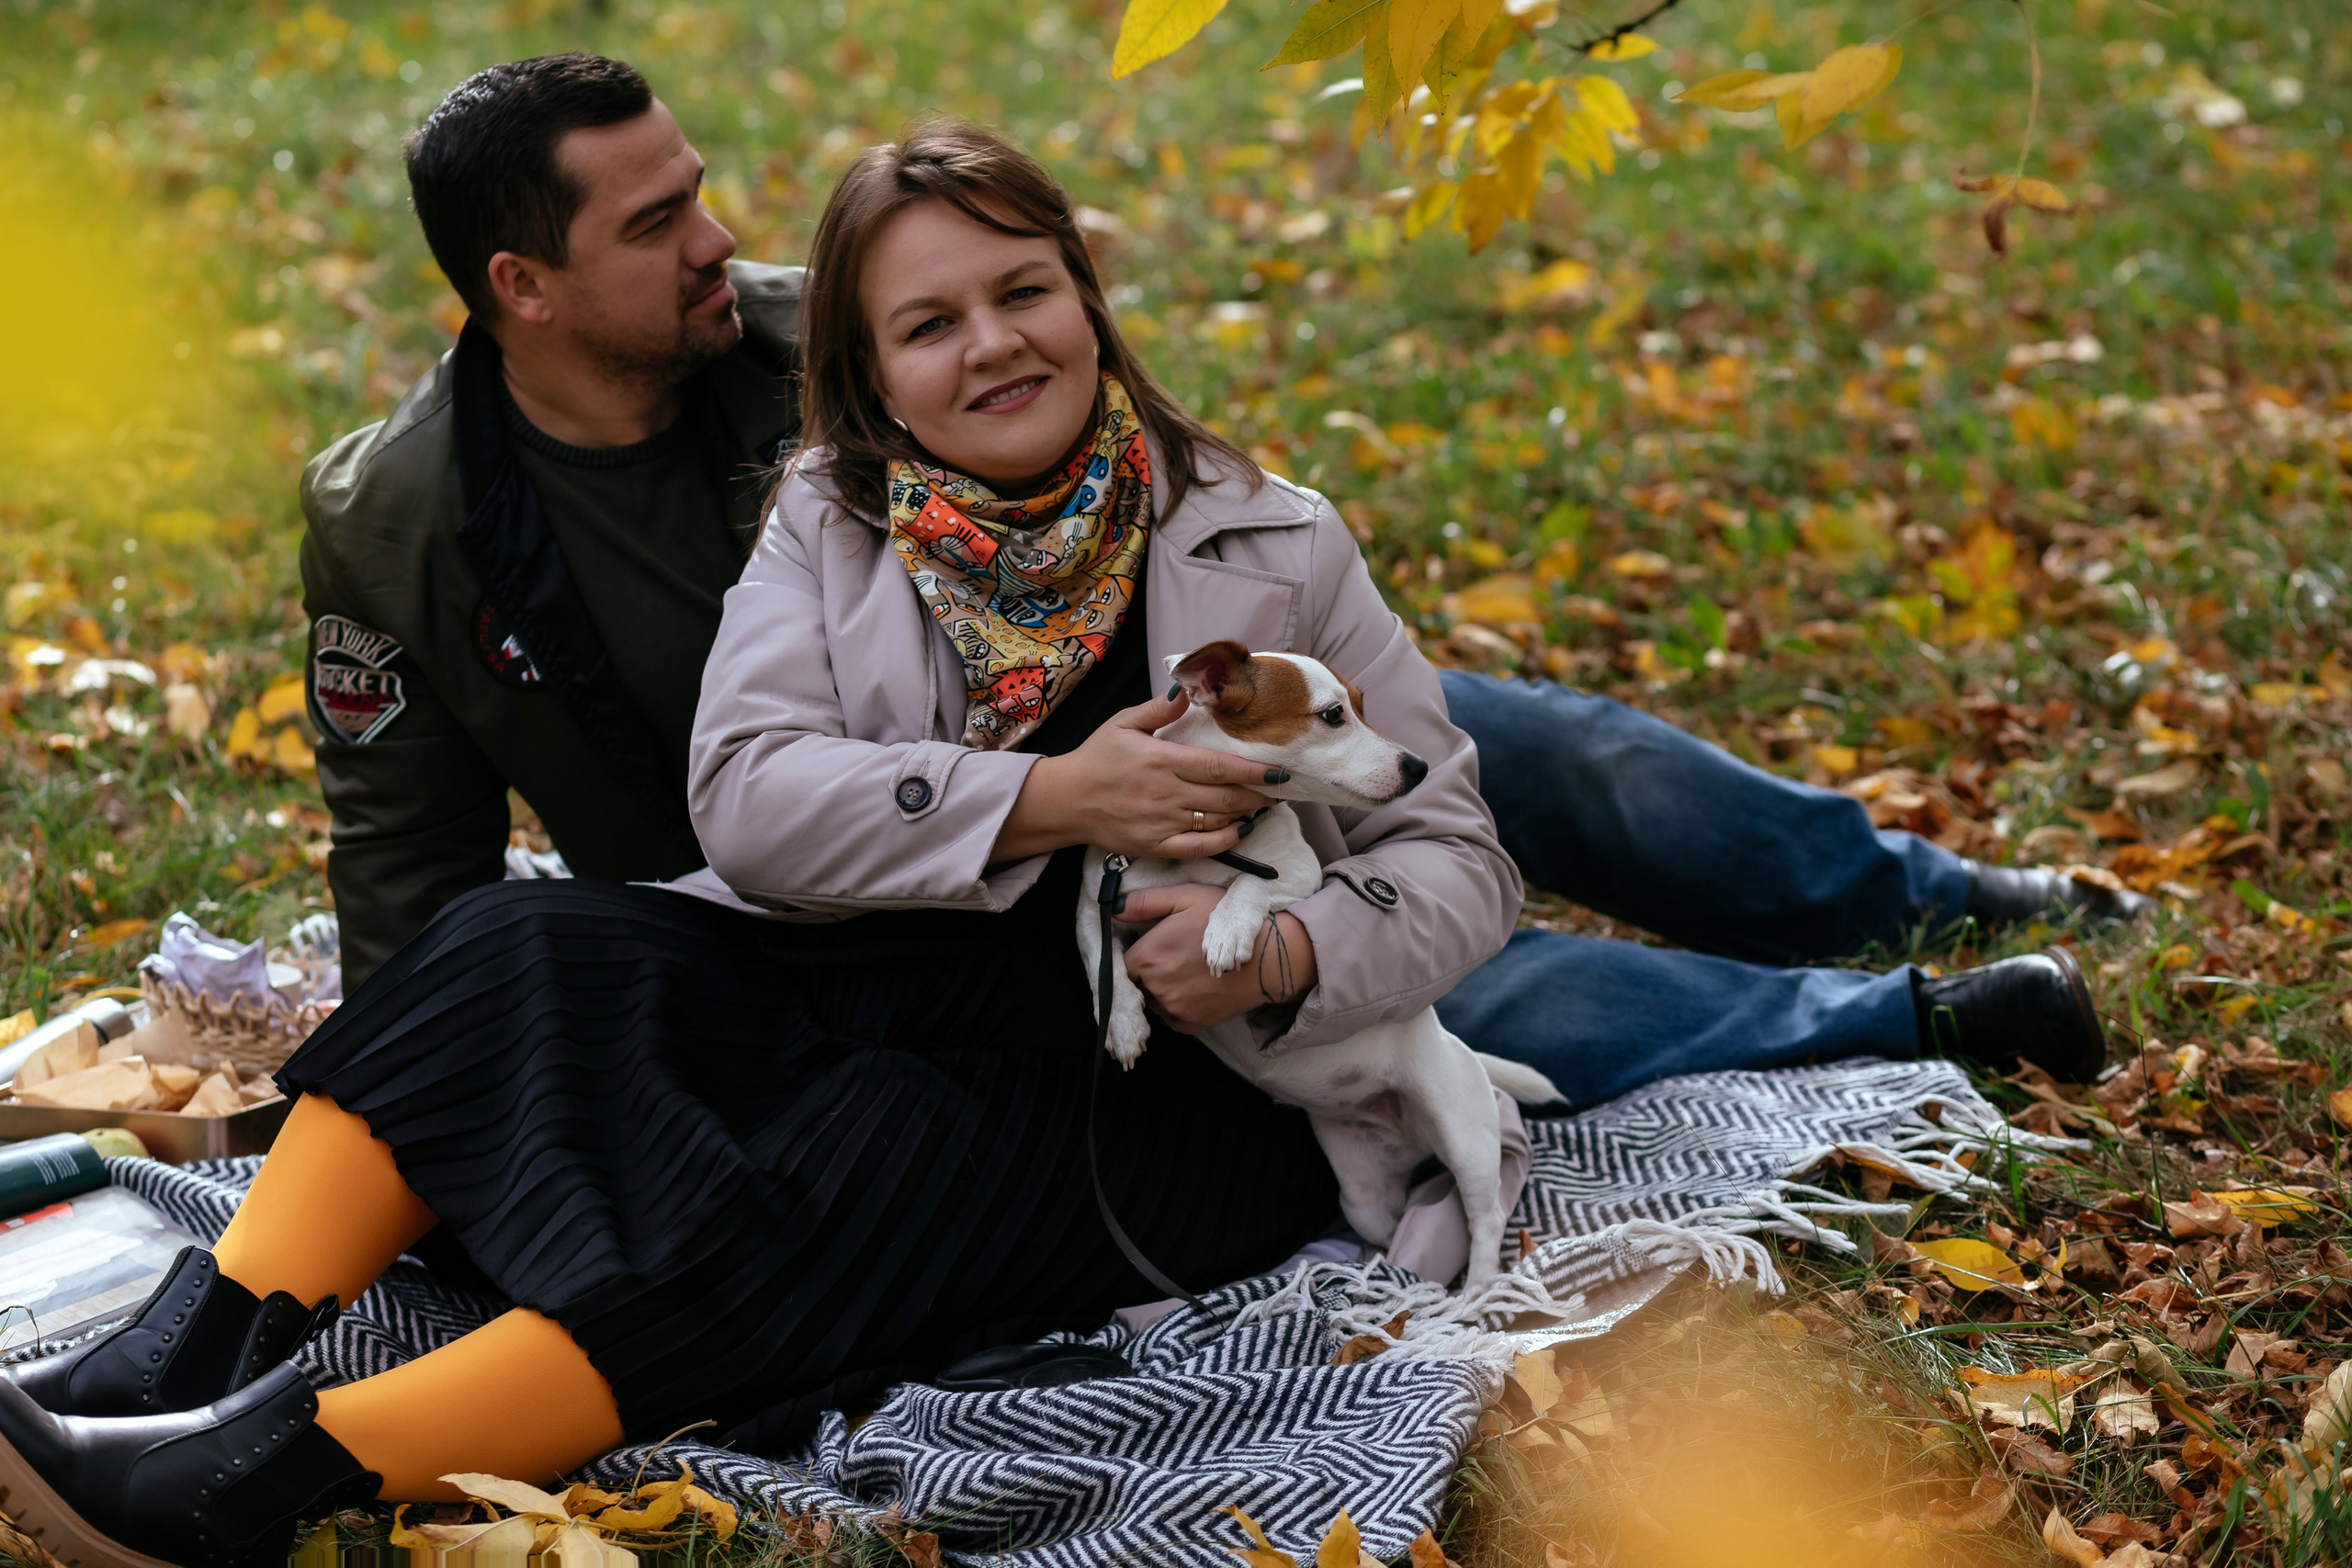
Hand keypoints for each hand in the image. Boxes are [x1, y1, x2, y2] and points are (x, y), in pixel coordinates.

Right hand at [991, 691, 1285, 862]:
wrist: (1065, 800)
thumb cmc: (1096, 758)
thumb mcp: (1122, 723)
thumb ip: (1158, 710)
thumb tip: (1187, 693)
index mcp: (1161, 760)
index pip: (1218, 766)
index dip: (1252, 770)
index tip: (1278, 771)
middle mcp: (1165, 793)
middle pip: (1225, 797)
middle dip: (1257, 794)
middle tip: (1278, 789)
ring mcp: (1162, 823)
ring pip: (1217, 821)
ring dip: (1246, 814)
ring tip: (1263, 804)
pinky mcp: (1156, 846)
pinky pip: (1199, 847)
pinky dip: (1225, 841)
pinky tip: (1240, 830)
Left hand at [1117, 883, 1316, 1033]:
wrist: (1268, 957)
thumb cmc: (1226, 923)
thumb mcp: (1186, 897)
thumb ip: (1145, 902)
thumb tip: (1115, 907)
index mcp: (1147, 957)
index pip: (1122, 963)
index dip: (1136, 953)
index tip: (1152, 946)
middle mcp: (1156, 988)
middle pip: (1138, 983)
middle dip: (1150, 971)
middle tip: (1176, 955)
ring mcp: (1174, 1009)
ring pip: (1155, 1001)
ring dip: (1164, 990)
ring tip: (1189, 971)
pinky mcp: (1192, 1023)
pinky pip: (1173, 1018)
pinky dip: (1179, 1007)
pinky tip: (1197, 989)